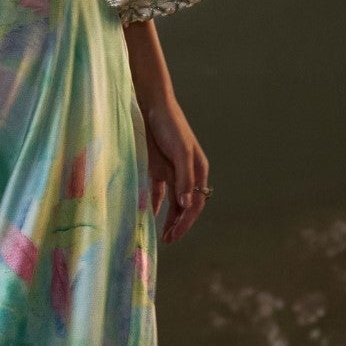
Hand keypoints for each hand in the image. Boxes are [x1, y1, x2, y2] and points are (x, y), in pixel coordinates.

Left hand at [137, 95, 210, 245]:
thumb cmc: (170, 125)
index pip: (195, 203)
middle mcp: (186, 173)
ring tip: (161, 234)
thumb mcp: (180, 151)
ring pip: (171, 201)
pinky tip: (148, 215)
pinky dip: (153, 203)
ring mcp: (171, 171)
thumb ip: (183, 178)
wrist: (151, 104)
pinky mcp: (156, 167)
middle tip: (168, 240)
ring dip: (167, 217)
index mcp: (198, 170)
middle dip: (178, 224)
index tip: (174, 236)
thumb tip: (186, 205)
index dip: (186, 221)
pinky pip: (156, 191)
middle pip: (185, 205)